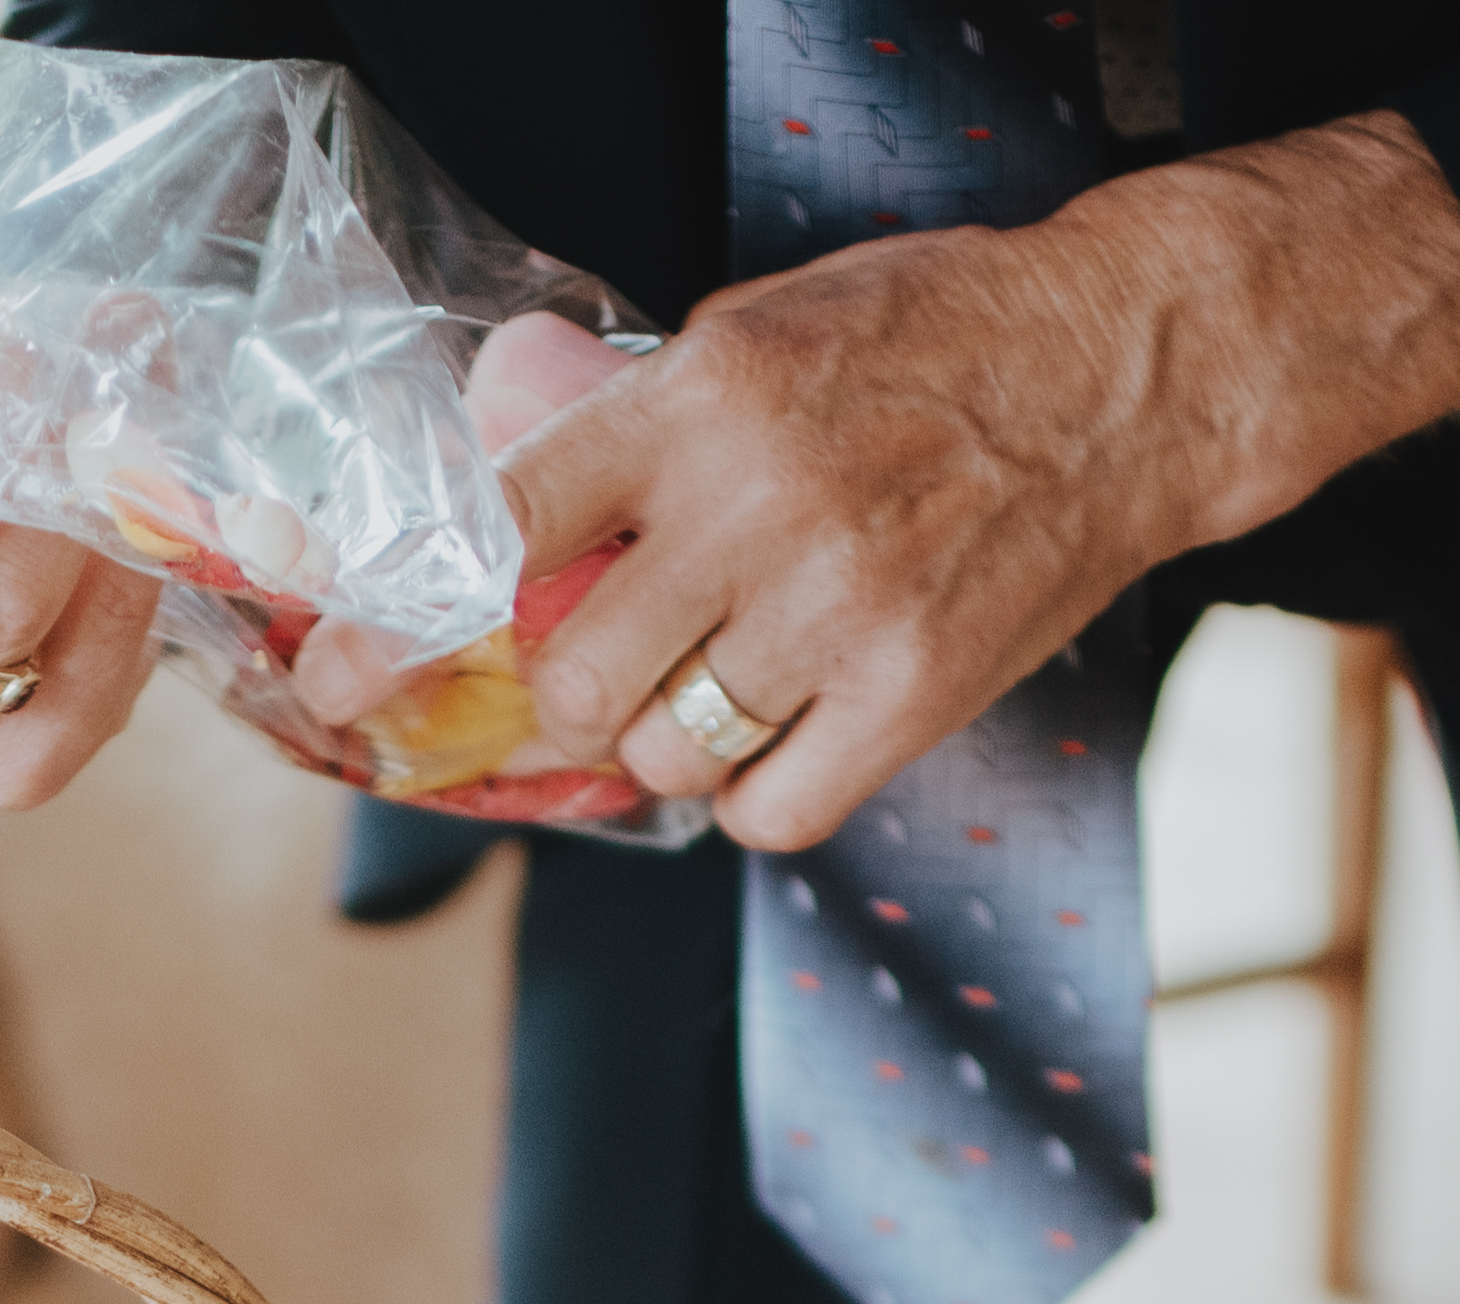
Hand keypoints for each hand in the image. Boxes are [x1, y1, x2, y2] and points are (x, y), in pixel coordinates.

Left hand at [314, 117, 1459, 849]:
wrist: (1118, 374)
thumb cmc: (928, 343)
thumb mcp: (754, 335)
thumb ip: (631, 431)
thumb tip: (499, 529)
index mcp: (694, 404)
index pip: (500, 533)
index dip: (403, 624)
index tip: (341, 681)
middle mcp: (754, 510)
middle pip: (572, 683)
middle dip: (569, 696)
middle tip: (609, 672)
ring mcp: (837, 612)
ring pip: (665, 756)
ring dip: (671, 741)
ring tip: (728, 680)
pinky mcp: (914, 695)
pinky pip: (768, 812)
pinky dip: (757, 793)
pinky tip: (787, 734)